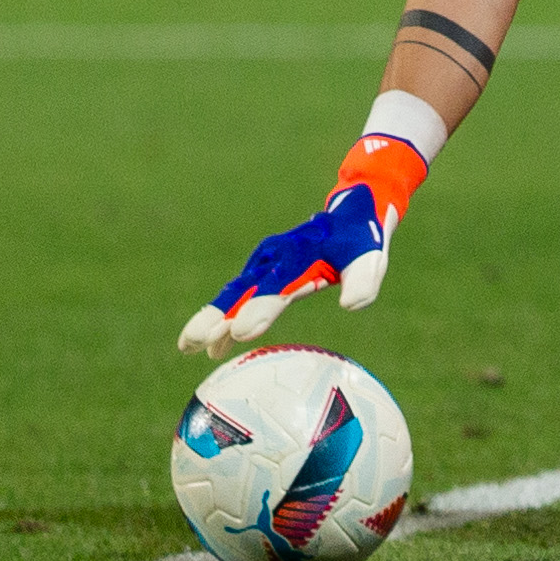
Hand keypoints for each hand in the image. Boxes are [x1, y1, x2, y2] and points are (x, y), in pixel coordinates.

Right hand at [178, 180, 395, 358]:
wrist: (349, 213)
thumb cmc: (361, 239)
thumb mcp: (371, 255)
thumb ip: (363, 279)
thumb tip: (351, 305)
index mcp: (299, 254)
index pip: (277, 285)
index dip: (258, 308)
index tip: (240, 332)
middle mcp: (275, 257)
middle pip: (241, 289)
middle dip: (217, 315)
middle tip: (193, 342)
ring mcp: (265, 263)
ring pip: (233, 293)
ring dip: (211, 318)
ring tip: (188, 347)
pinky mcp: (262, 271)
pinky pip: (238, 296)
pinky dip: (223, 318)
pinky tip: (212, 347)